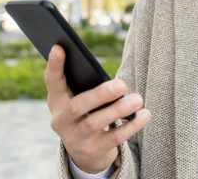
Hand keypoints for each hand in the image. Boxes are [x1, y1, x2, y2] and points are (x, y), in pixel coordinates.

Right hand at [44, 45, 150, 172]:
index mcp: (56, 101)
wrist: (85, 151)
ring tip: (137, 99)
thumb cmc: (85, 112)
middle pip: (77, 107)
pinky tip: (144, 114)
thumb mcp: (78, 98)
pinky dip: (131, 126)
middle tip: (122, 84)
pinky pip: (114, 139)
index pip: (52, 82)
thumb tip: (108, 73)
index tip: (59, 46)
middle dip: (100, 95)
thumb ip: (84, 83)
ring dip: (119, 110)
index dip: (54, 65)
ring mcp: (76, 138)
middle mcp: (61, 121)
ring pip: (96, 124)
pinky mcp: (93, 151)